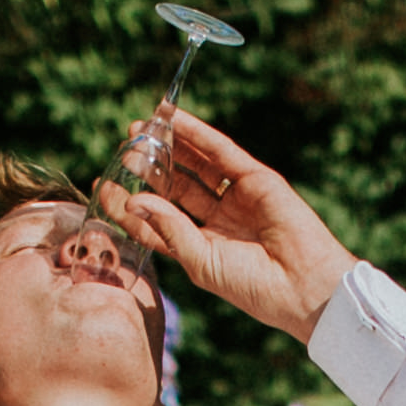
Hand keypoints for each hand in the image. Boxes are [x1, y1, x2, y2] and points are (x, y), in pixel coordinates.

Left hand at [115, 113, 353, 344]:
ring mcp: (237, 198)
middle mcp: (218, 220)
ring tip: (140, 127)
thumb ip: (167, 230)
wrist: (303, 286)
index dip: (131, 203)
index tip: (103, 186)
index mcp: (202, 247)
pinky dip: (197, 133)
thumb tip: (134, 201)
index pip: (158, 219)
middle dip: (149, 167)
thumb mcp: (200, 261)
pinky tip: (173, 118)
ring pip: (196, 165)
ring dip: (169, 144)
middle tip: (124, 149)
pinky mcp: (256, 179)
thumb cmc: (253, 287)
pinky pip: (220, 151)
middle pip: (176, 187)